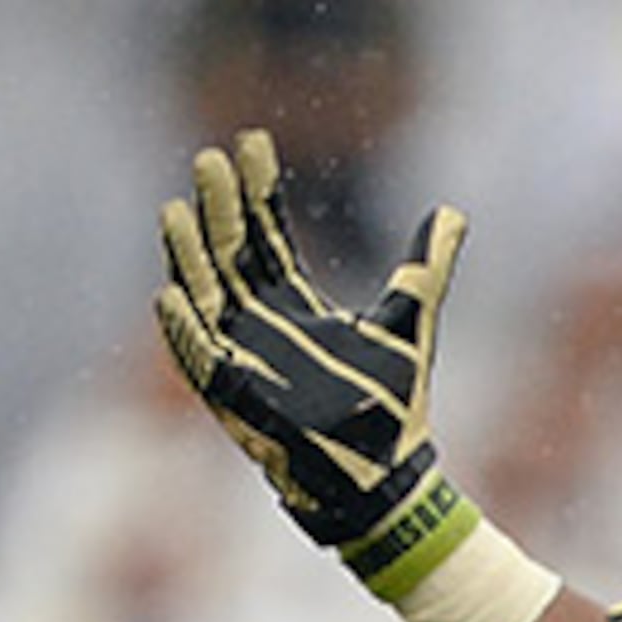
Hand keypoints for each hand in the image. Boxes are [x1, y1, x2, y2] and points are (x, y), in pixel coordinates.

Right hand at [156, 129, 468, 590]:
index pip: (267, 236)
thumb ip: (425, 267)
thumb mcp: (410, 321)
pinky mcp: (236, 398)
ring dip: (189, 257)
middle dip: (220, 210)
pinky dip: (184, 330)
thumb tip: (452, 213)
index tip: (250, 142)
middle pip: (231, 255)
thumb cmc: (391, 408)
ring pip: (206, 298)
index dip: (258, 192)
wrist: (385, 478)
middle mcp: (262, 326)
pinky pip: (200, 360)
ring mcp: (244, 360)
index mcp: (295, 306)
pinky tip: (169, 295)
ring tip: (177, 211)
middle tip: (208, 158)